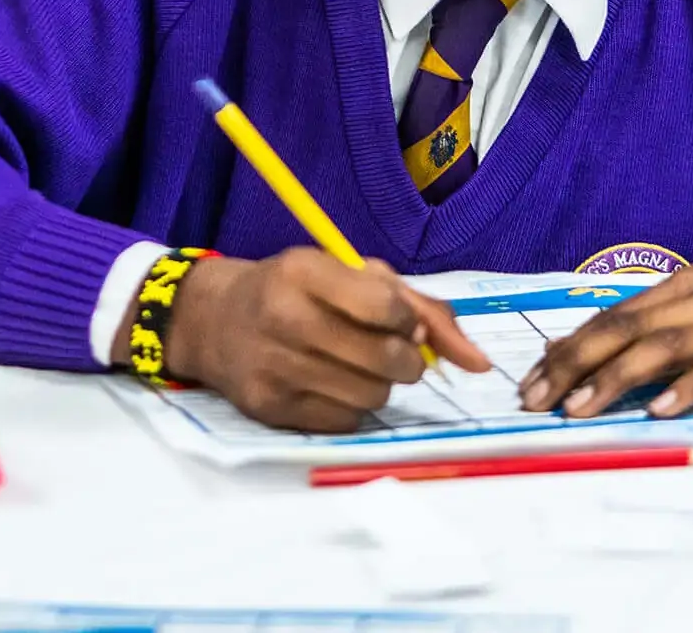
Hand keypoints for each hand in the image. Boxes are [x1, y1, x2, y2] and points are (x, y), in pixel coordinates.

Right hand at [161, 248, 490, 432]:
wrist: (214, 321)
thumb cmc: (296, 290)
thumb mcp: (347, 274)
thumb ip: (419, 307)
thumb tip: (478, 362)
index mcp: (303, 271)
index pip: (387, 306)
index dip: (408, 319)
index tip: (400, 320)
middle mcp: (284, 318)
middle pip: (387, 359)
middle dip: (406, 359)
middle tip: (392, 351)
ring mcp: (274, 367)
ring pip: (373, 396)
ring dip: (379, 384)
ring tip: (356, 365)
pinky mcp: (270, 409)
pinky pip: (346, 422)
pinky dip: (352, 407)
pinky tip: (331, 384)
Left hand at [518, 232, 692, 419]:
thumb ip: (669, 322)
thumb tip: (608, 354)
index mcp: (682, 288)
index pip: (611, 317)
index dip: (567, 349)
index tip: (529, 382)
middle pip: (624, 330)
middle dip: (573, 365)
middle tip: (535, 400)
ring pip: (662, 348)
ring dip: (616, 379)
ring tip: (580, 408)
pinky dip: (688, 388)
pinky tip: (663, 408)